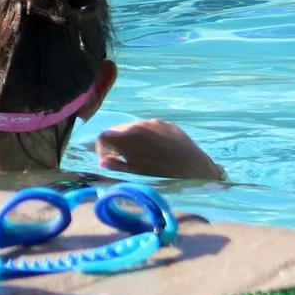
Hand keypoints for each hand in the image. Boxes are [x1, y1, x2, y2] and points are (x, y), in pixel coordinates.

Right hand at [95, 118, 223, 179]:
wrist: (193, 165)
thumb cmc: (161, 173)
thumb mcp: (135, 172)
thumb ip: (116, 165)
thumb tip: (103, 161)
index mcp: (126, 137)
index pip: (103, 136)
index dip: (101, 148)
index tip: (108, 159)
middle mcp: (137, 125)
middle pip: (117, 130)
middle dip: (116, 143)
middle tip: (122, 157)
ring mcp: (152, 122)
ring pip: (134, 128)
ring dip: (131, 139)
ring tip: (141, 153)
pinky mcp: (164, 122)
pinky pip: (149, 127)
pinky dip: (146, 136)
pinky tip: (157, 149)